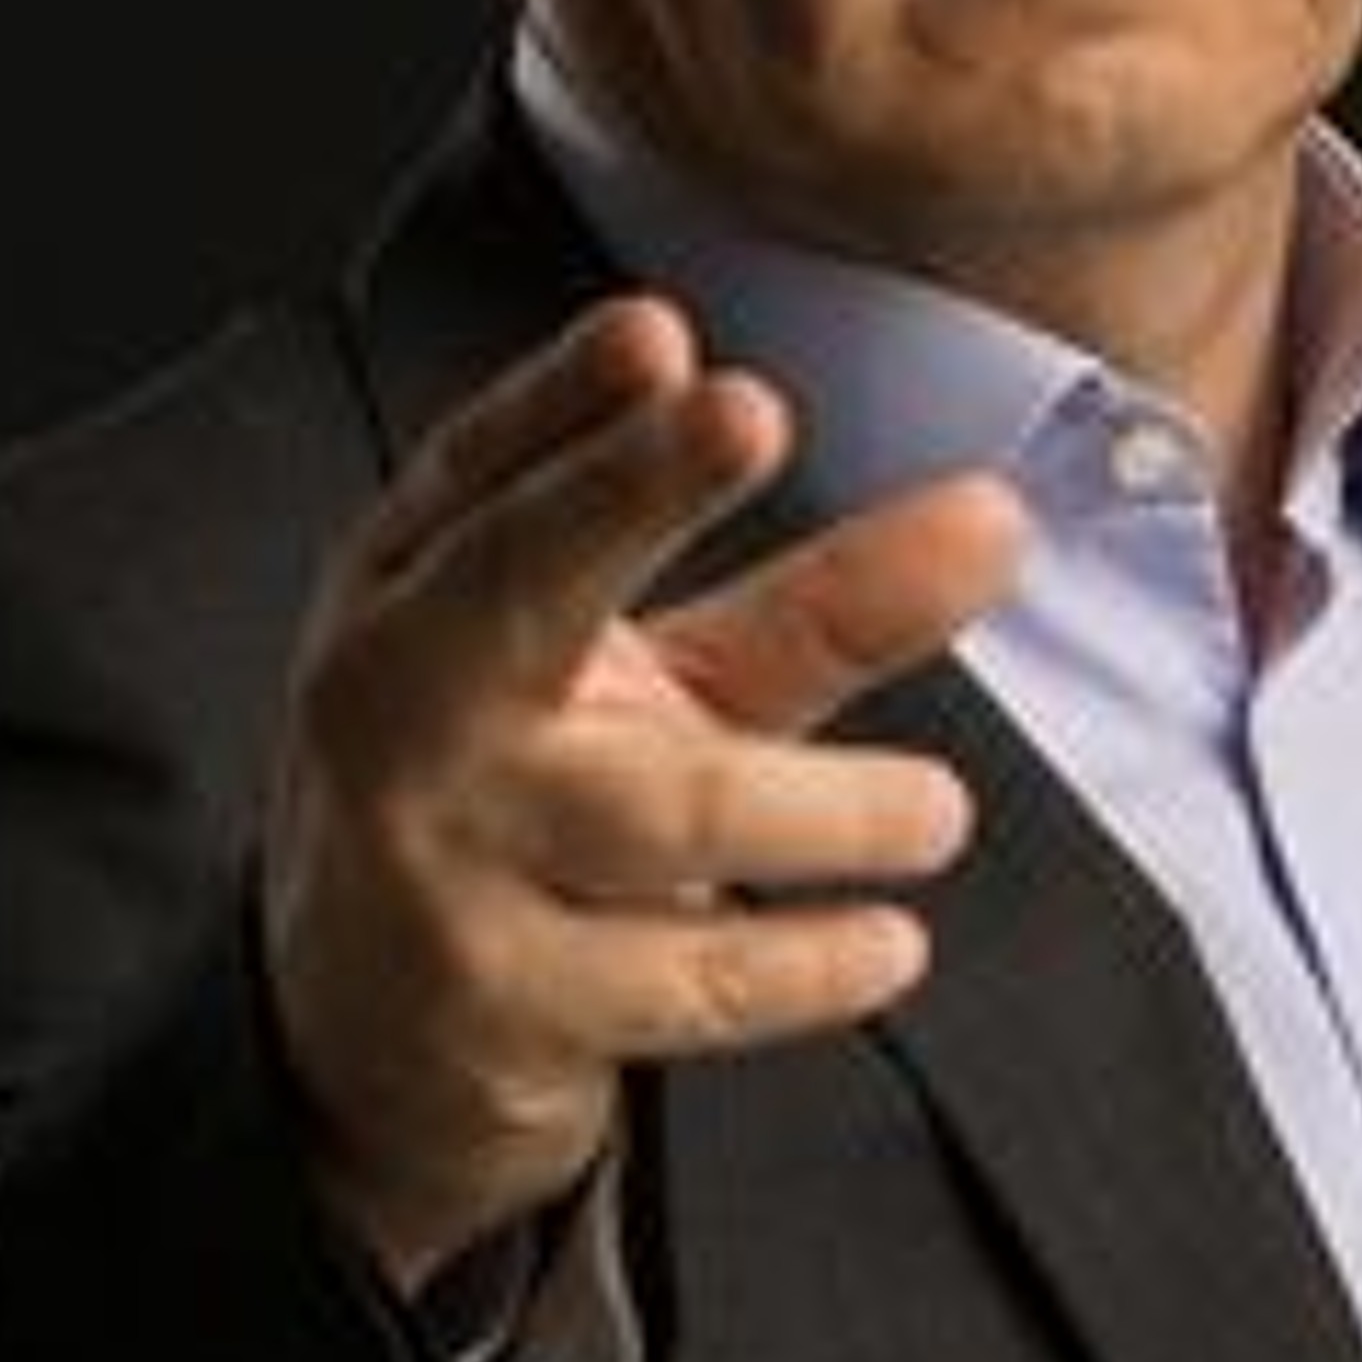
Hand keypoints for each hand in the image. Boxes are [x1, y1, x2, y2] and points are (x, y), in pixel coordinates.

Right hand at [260, 293, 1024, 1288]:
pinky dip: (803, 961)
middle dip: (632, 483)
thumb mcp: (648, 670)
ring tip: (938, 810)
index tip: (662, 334)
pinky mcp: (493, 1000)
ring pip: (657, 804)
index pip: (495, 461)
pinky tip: (887, 938)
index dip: (572, 394)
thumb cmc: (521, 783)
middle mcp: (406, 692)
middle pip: (523, 573)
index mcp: (423, 576)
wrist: (364, 1027)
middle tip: (747, 412)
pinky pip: (680, 973)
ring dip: (823, 807)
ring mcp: (438, 853)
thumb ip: (816, 594)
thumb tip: (996, 520)